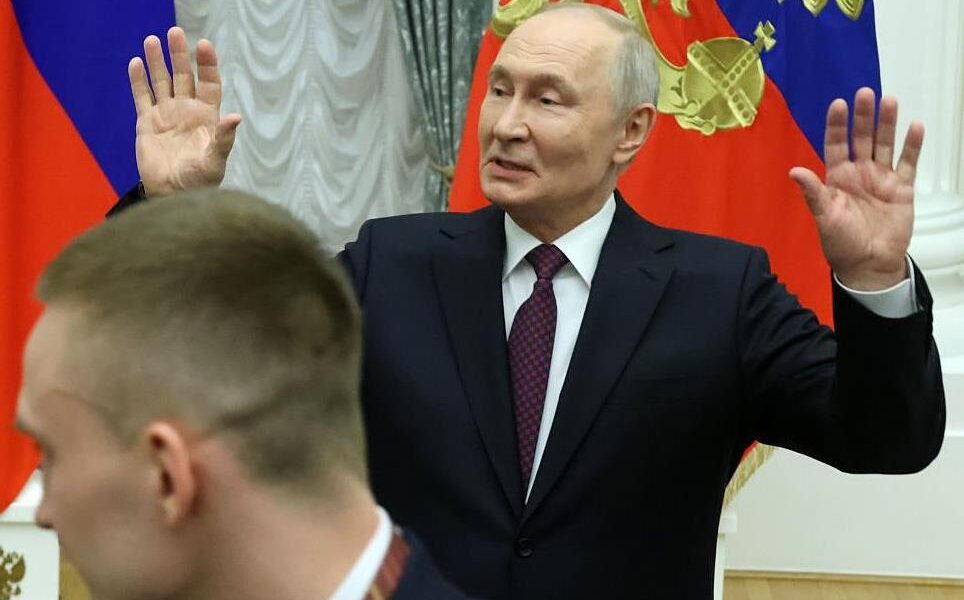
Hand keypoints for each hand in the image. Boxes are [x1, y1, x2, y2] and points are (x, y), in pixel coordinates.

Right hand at [129, 27, 241, 196]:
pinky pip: (142, 97)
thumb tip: (236, 116)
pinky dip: (138, 81)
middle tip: (174, 32)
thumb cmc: (201, 181)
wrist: (174, 195)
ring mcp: (166, 115)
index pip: (209, 83)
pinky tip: (135, 63)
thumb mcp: (216, 161)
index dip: (207, 64)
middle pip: (183, 76)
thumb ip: (224, 138)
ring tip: (151, 40)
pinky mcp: (147, 123)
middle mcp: (187, 110)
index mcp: (207, 116)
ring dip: (156, 61)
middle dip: (179, 55)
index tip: (204, 45)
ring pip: (161, 82)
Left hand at [790, 87, 923, 290]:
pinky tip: (915, 127)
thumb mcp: (824, 216)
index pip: (836, 144)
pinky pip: (908, 163)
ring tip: (890, 101)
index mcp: (837, 178)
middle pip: (862, 138)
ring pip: (885, 144)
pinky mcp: (902, 188)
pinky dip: (912, 146)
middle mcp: (859, 173)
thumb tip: (794, 171)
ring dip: (887, 124)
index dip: (837, 125)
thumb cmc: (841, 243)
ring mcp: (882, 179)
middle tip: (866, 94)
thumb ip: (813, 193)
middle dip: (863, 117)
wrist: (869, 265)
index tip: (838, 104)